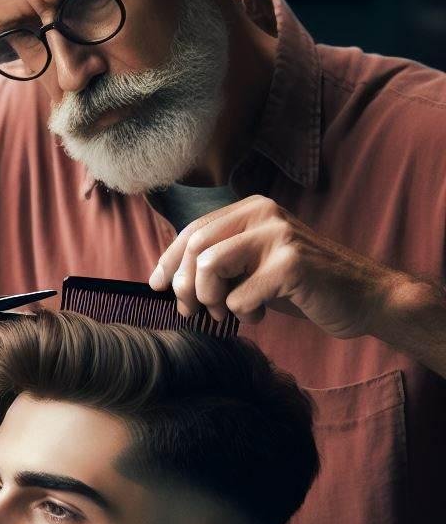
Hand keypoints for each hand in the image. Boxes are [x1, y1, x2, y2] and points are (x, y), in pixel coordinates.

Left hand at [148, 195, 396, 338]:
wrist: (366, 298)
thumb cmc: (303, 286)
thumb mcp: (254, 265)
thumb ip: (219, 261)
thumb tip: (167, 280)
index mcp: (251, 209)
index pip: (193, 230)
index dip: (169, 261)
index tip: (156, 286)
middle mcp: (263, 214)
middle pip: (196, 246)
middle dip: (184, 285)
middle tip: (190, 311)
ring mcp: (279, 235)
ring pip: (210, 265)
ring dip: (209, 299)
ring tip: (226, 313)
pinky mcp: (291, 264)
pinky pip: (239, 297)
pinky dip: (242, 314)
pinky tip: (261, 314)